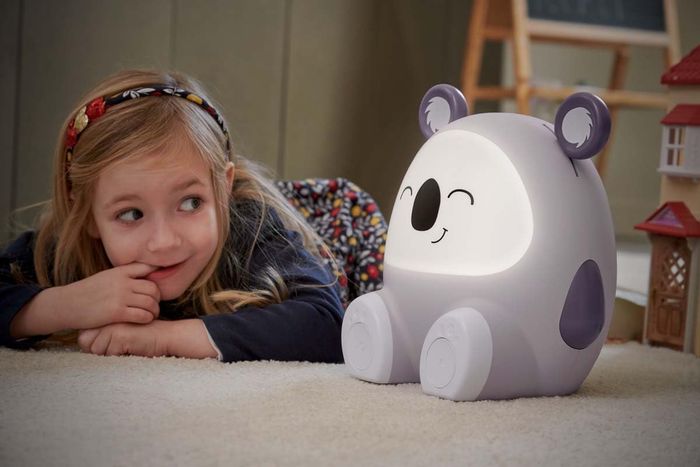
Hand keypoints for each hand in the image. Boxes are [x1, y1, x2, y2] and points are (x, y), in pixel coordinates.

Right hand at [61, 263, 160, 329]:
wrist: (66, 304)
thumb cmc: (87, 293)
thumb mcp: (105, 277)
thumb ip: (123, 276)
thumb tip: (142, 277)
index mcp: (120, 271)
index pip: (147, 267)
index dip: (157, 274)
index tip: (158, 284)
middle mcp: (122, 282)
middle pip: (153, 288)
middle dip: (157, 298)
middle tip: (153, 305)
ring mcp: (120, 297)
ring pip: (150, 302)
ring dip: (154, 310)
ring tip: (151, 314)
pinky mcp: (116, 312)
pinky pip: (142, 315)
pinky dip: (147, 318)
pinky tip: (144, 320)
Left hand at [78, 319, 218, 358]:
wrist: (164, 335)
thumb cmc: (141, 335)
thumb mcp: (118, 331)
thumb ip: (100, 333)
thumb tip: (82, 342)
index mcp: (105, 314)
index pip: (83, 336)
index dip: (93, 345)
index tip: (110, 343)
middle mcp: (106, 316)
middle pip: (85, 342)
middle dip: (99, 350)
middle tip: (118, 345)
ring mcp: (112, 323)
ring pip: (96, 350)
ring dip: (109, 353)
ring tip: (125, 345)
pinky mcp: (119, 333)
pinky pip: (108, 353)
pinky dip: (118, 355)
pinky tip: (130, 347)